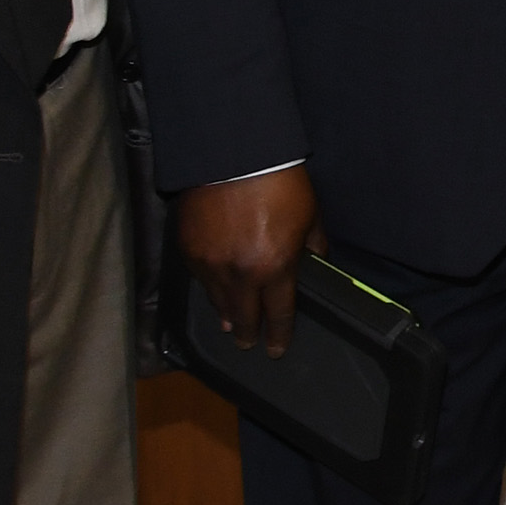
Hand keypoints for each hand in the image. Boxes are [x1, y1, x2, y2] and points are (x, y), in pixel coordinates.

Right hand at [177, 165, 320, 356]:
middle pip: (244, 316)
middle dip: (248, 332)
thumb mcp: (310, 217)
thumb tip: (315, 265)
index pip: (279, 314)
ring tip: (229, 324)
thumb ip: (312, 248)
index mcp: (276, 268)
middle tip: (248, 342)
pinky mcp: (189, 250)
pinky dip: (208, 288)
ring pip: (218, 301)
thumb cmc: (280, 183)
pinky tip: (212, 292)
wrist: (236, 155)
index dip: (279, 335)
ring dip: (226, 314)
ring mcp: (211, 264)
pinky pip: (199, 279)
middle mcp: (241, 274)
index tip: (277, 349)